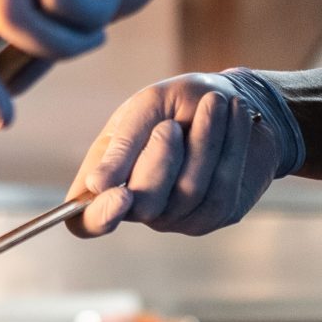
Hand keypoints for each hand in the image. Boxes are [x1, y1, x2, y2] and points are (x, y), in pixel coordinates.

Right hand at [71, 73, 289, 237]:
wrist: (231, 98)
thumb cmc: (178, 102)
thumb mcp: (146, 107)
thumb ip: (124, 144)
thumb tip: (96, 185)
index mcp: (107, 182)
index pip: (86, 222)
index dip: (99, 217)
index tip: (119, 194)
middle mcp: (139, 207)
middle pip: (144, 206)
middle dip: (160, 160)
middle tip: (170, 124)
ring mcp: (179, 216)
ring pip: (188, 194)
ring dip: (203, 144)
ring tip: (214, 101)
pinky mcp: (217, 213)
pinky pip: (222, 191)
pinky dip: (229, 148)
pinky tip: (234, 115)